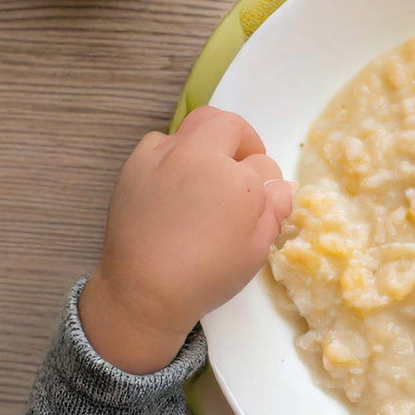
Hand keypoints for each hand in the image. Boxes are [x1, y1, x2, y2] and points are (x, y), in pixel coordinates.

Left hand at [79, 106, 293, 373]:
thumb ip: (274, 210)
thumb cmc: (207, 275)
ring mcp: (162, 157)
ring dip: (206, 145)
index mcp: (237, 180)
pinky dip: (173, 156)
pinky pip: (160, 143)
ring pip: (193, 127)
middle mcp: (199, 157)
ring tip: (204, 177)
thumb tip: (280, 187)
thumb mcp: (256, 250)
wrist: (143, 291)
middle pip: (228, 124)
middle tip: (241, 167)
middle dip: (242, 140)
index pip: (264, 165)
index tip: (261, 202)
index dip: (268, 184)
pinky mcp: (134, 166)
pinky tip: (174, 185)